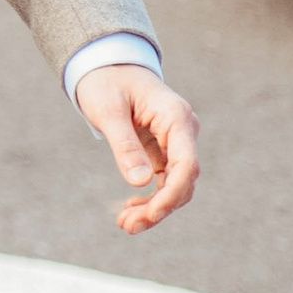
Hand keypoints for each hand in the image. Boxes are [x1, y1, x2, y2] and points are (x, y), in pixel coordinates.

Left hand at [75, 62, 199, 232]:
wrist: (106, 66)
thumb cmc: (106, 82)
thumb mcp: (108, 111)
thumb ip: (124, 145)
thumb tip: (140, 182)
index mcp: (176, 117)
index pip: (187, 164)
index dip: (172, 195)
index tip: (151, 215)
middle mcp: (183, 131)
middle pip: (183, 181)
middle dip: (159, 208)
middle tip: (128, 226)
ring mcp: (176, 142)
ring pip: (175, 185)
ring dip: (154, 208)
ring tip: (125, 224)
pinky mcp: (165, 151)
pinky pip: (164, 181)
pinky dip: (149, 198)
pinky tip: (130, 210)